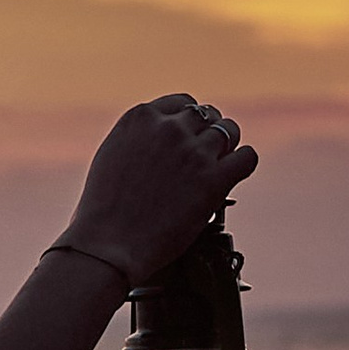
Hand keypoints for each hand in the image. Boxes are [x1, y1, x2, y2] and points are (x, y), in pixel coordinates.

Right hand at [55, 93, 255, 288]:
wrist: (107, 246)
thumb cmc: (101, 213)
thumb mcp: (111, 158)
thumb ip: (137, 142)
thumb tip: (158, 145)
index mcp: (140, 118)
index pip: (180, 104)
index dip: (188, 121)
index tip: (190, 135)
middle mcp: (168, 127)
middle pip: (206, 115)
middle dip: (207, 133)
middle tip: (206, 154)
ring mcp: (193, 152)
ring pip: (229, 131)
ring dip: (227, 147)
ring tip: (221, 165)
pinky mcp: (213, 179)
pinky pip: (247, 158)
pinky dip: (243, 163)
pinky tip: (234, 174)